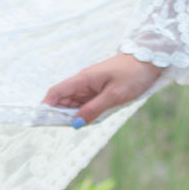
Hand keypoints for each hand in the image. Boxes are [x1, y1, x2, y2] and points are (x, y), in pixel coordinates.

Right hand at [42, 51, 160, 126]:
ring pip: (74, 103)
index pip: (56, 92)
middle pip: (63, 100)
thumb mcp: (114, 95)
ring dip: (74, 115)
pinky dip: (86, 112)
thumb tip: (75, 124)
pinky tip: (92, 118)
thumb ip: (93, 110)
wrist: (149, 61)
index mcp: (83, 79)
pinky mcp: (99, 90)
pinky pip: (86, 103)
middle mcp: (83, 82)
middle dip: (60, 115)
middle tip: (66, 128)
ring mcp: (91, 86)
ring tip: (84, 123)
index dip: (45, 105)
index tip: (39, 120)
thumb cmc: (132, 75)